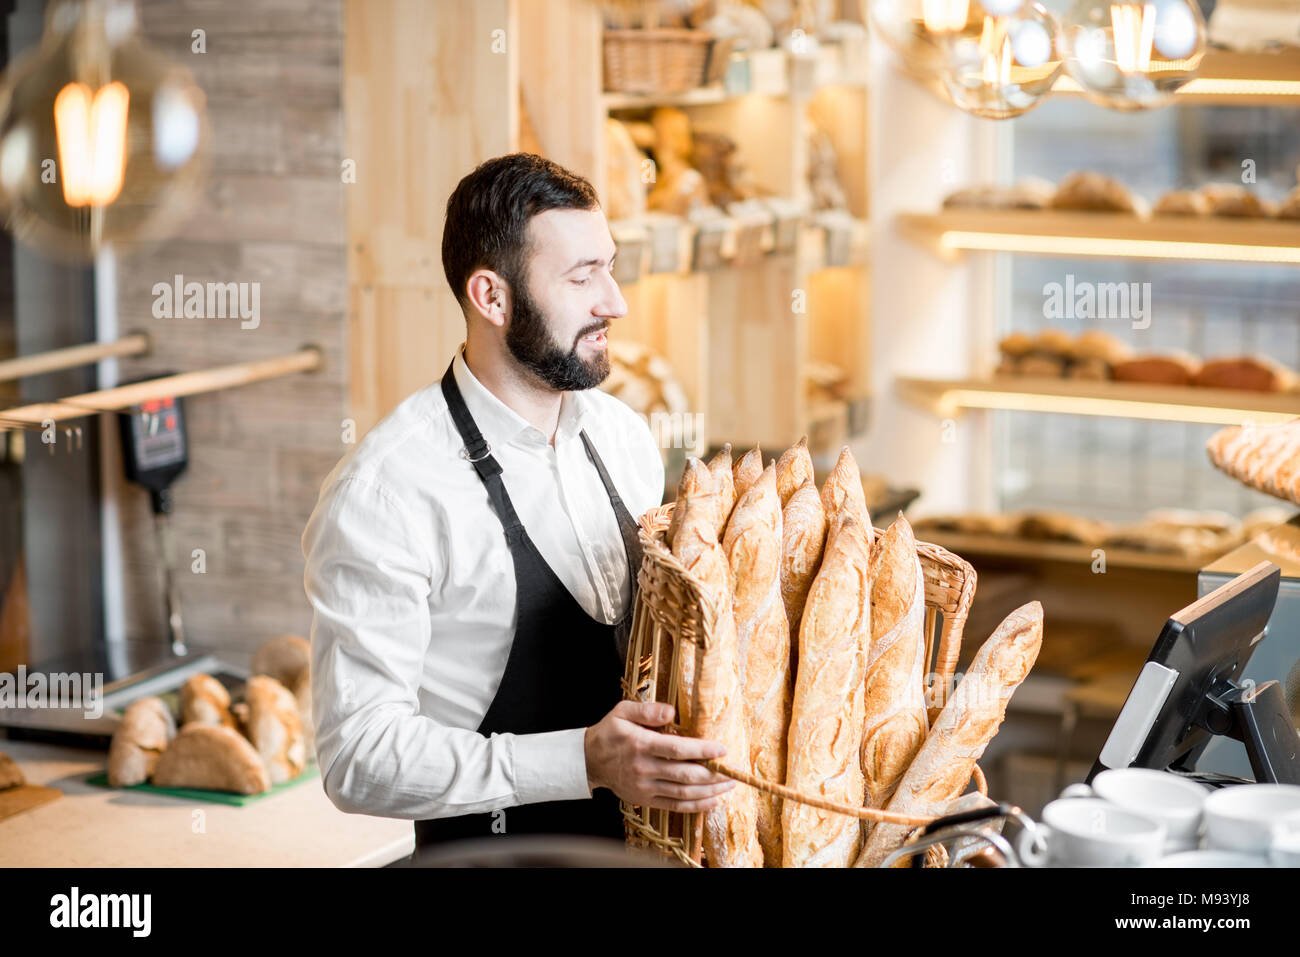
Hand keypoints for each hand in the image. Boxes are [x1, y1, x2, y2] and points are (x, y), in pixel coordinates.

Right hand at [584, 700, 735, 812]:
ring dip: (710, 791)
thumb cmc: (610, 732)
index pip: (676, 749)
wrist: (588, 760)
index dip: (702, 751)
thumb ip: (647, 710)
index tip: (722, 749)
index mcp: (640, 745)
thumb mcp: (622, 711)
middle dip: (713, 774)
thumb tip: (671, 712)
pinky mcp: (645, 800)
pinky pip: (674, 806)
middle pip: (685, 775)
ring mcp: (645, 787)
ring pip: (683, 793)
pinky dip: (696, 806)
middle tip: (732, 771)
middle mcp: (644, 768)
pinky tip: (713, 801)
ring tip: (728, 785)